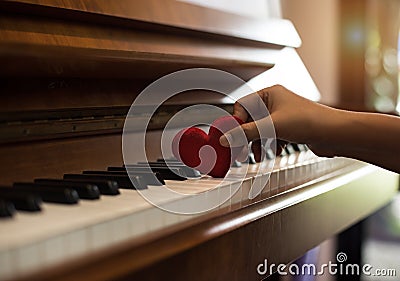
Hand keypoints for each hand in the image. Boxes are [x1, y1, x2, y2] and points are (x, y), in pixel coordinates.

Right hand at [219, 85, 338, 159]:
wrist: (335, 134)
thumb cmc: (310, 122)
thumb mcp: (271, 127)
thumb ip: (245, 133)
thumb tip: (225, 138)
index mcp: (270, 93)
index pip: (242, 106)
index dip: (236, 122)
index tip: (232, 137)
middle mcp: (275, 102)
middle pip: (251, 120)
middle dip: (246, 137)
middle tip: (240, 150)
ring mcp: (283, 115)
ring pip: (261, 130)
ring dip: (258, 143)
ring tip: (257, 155)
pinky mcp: (290, 127)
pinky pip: (272, 135)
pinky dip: (271, 144)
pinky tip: (275, 151)